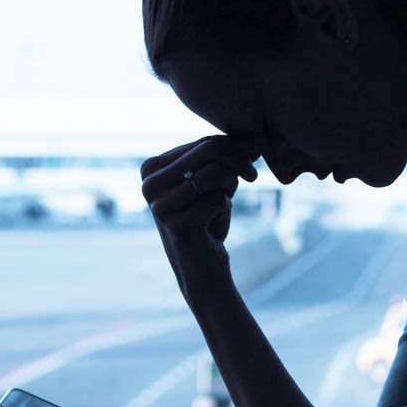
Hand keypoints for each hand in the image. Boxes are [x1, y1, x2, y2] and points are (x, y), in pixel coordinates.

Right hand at [139, 135, 263, 296]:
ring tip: (224, 202)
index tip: (255, 154)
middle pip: (208, 151)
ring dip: (230, 186)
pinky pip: (219, 200)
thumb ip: (227, 157)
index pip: (203, 143)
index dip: (236, 146)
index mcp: (151, 168)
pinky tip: (214, 225)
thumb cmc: (208, 221)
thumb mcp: (213, 183)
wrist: (202, 268)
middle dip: (238, 160)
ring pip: (215, 173)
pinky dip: (225, 210)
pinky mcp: (177, 224)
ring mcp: (160, 205)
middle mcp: (149, 184)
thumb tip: (256, 138)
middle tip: (252, 174)